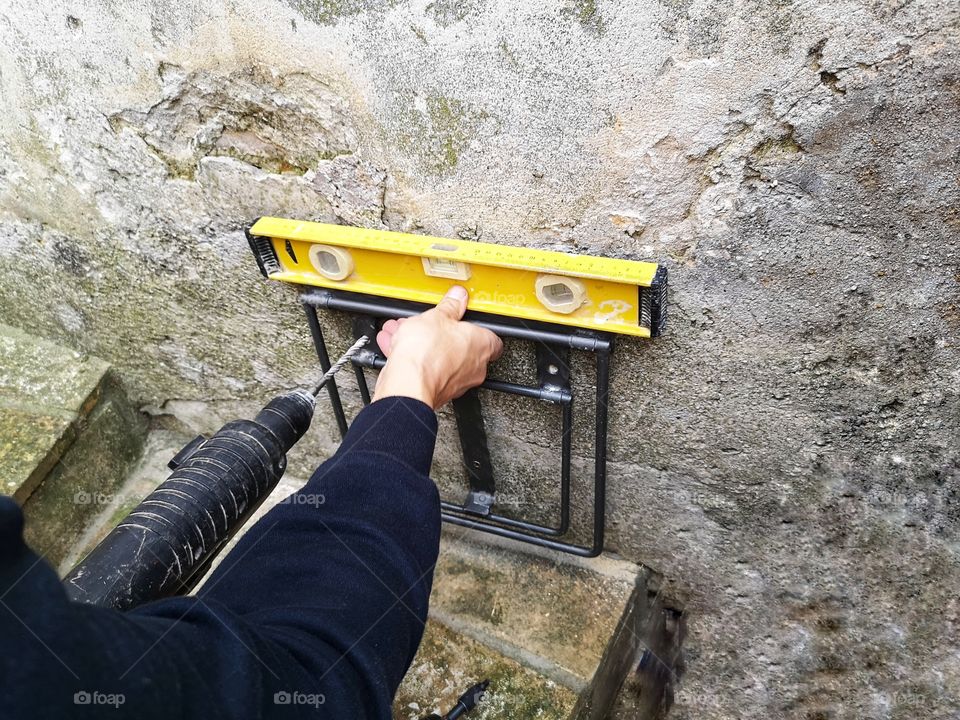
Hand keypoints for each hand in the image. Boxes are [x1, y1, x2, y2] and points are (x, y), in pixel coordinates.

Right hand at [373, 286, 502, 409]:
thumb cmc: (428, 353)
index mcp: (482, 345)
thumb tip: (458, 297)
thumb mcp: (437, 316)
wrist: (408, 383)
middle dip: (443, 335)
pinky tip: (397, 348)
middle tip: (430, 325)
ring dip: (425, 346)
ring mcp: (457, 383)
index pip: (492, 337)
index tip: (464, 318)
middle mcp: (475, 367)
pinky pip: (428, 371)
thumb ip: (450, 306)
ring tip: (407, 334)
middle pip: (463, 347)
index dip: (478, 327)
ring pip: (442, 359)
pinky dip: (414, 360)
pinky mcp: (437, 391)